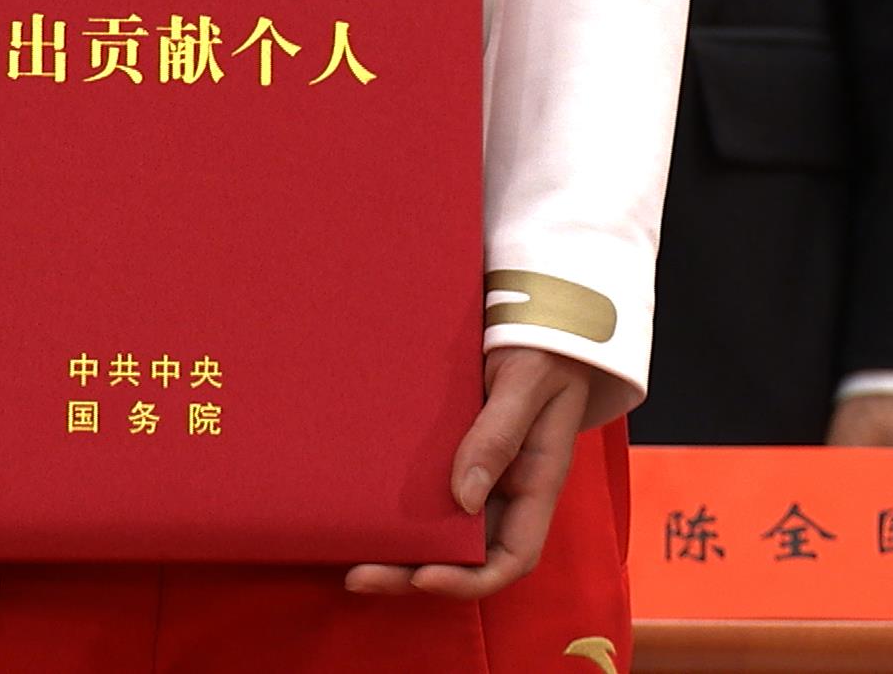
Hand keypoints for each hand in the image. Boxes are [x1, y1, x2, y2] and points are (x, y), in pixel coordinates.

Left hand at [346, 347, 592, 597]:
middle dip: (415, 575)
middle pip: (467, 557)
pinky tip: (361, 511)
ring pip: (443, 532)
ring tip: (350, 557)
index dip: (470, 580)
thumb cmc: (542, 343)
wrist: (535, 313)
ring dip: (401, 551)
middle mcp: (508, 489)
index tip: (424, 577)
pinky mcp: (455, 453)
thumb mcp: (527, 380)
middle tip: (360, 575)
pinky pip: (428, 495)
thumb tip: (465, 497)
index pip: (513, 558)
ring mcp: (482, 473)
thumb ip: (499, 434)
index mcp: (538, 482)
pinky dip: (399, 512)